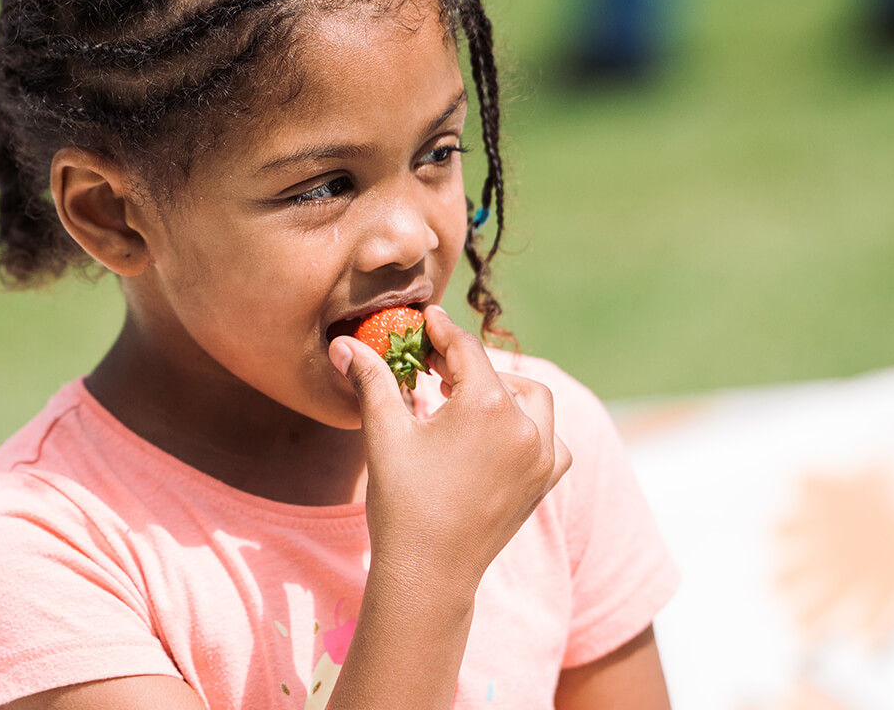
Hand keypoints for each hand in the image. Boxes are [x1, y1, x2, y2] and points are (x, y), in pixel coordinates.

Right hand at [330, 305, 571, 589]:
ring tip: (464, 397)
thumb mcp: (384, 433)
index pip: (466, 350)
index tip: (427, 319)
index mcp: (488, 407)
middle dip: (469, 364)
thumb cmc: (402, 502)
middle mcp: (526, 427)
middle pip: (499, 373)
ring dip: (503, 391)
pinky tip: (495, 433)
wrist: (429, 574)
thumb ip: (372, 380)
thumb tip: (344, 343)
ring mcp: (542, 457)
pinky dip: (528, 426)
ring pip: (534, 401)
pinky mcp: (544, 482)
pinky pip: (549, 438)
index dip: (442, 331)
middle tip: (434, 365)